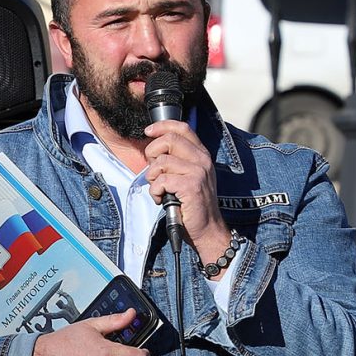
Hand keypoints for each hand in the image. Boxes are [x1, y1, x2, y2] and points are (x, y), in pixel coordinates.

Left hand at [143, 120, 232, 269]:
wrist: (207, 228)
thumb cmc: (192, 204)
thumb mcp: (188, 176)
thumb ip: (176, 160)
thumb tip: (153, 149)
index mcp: (201, 154)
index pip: (182, 128)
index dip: (162, 126)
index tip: (148, 132)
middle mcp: (202, 160)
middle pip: (169, 140)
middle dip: (152, 153)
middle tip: (153, 170)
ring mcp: (198, 172)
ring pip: (161, 162)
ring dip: (152, 177)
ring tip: (158, 188)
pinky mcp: (191, 186)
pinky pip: (161, 181)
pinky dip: (155, 191)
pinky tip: (161, 199)